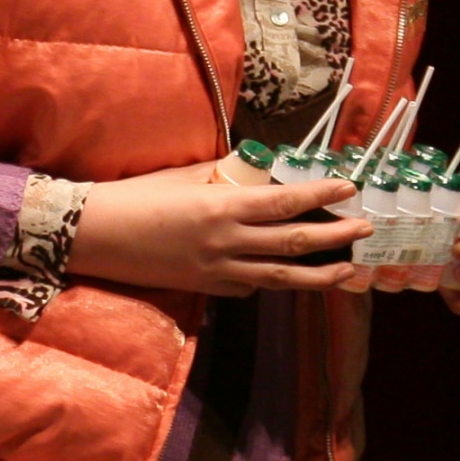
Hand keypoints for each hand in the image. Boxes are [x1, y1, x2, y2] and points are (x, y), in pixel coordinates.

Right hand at [67, 166, 373, 295]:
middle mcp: (227, 242)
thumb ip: (223, 177)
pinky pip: (249, 286)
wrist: (94, 236)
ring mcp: (218, 271)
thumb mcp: (183, 178)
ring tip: (348, 271)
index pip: (284, 202)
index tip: (348, 188)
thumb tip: (255, 172)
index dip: (320, 195)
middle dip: (335, 238)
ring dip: (319, 275)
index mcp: (223, 207)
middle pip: (293, 243)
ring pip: (280, 276)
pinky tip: (285, 276)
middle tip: (365, 229)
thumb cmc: (135, 198)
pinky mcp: (207, 288)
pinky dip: (270, 281)